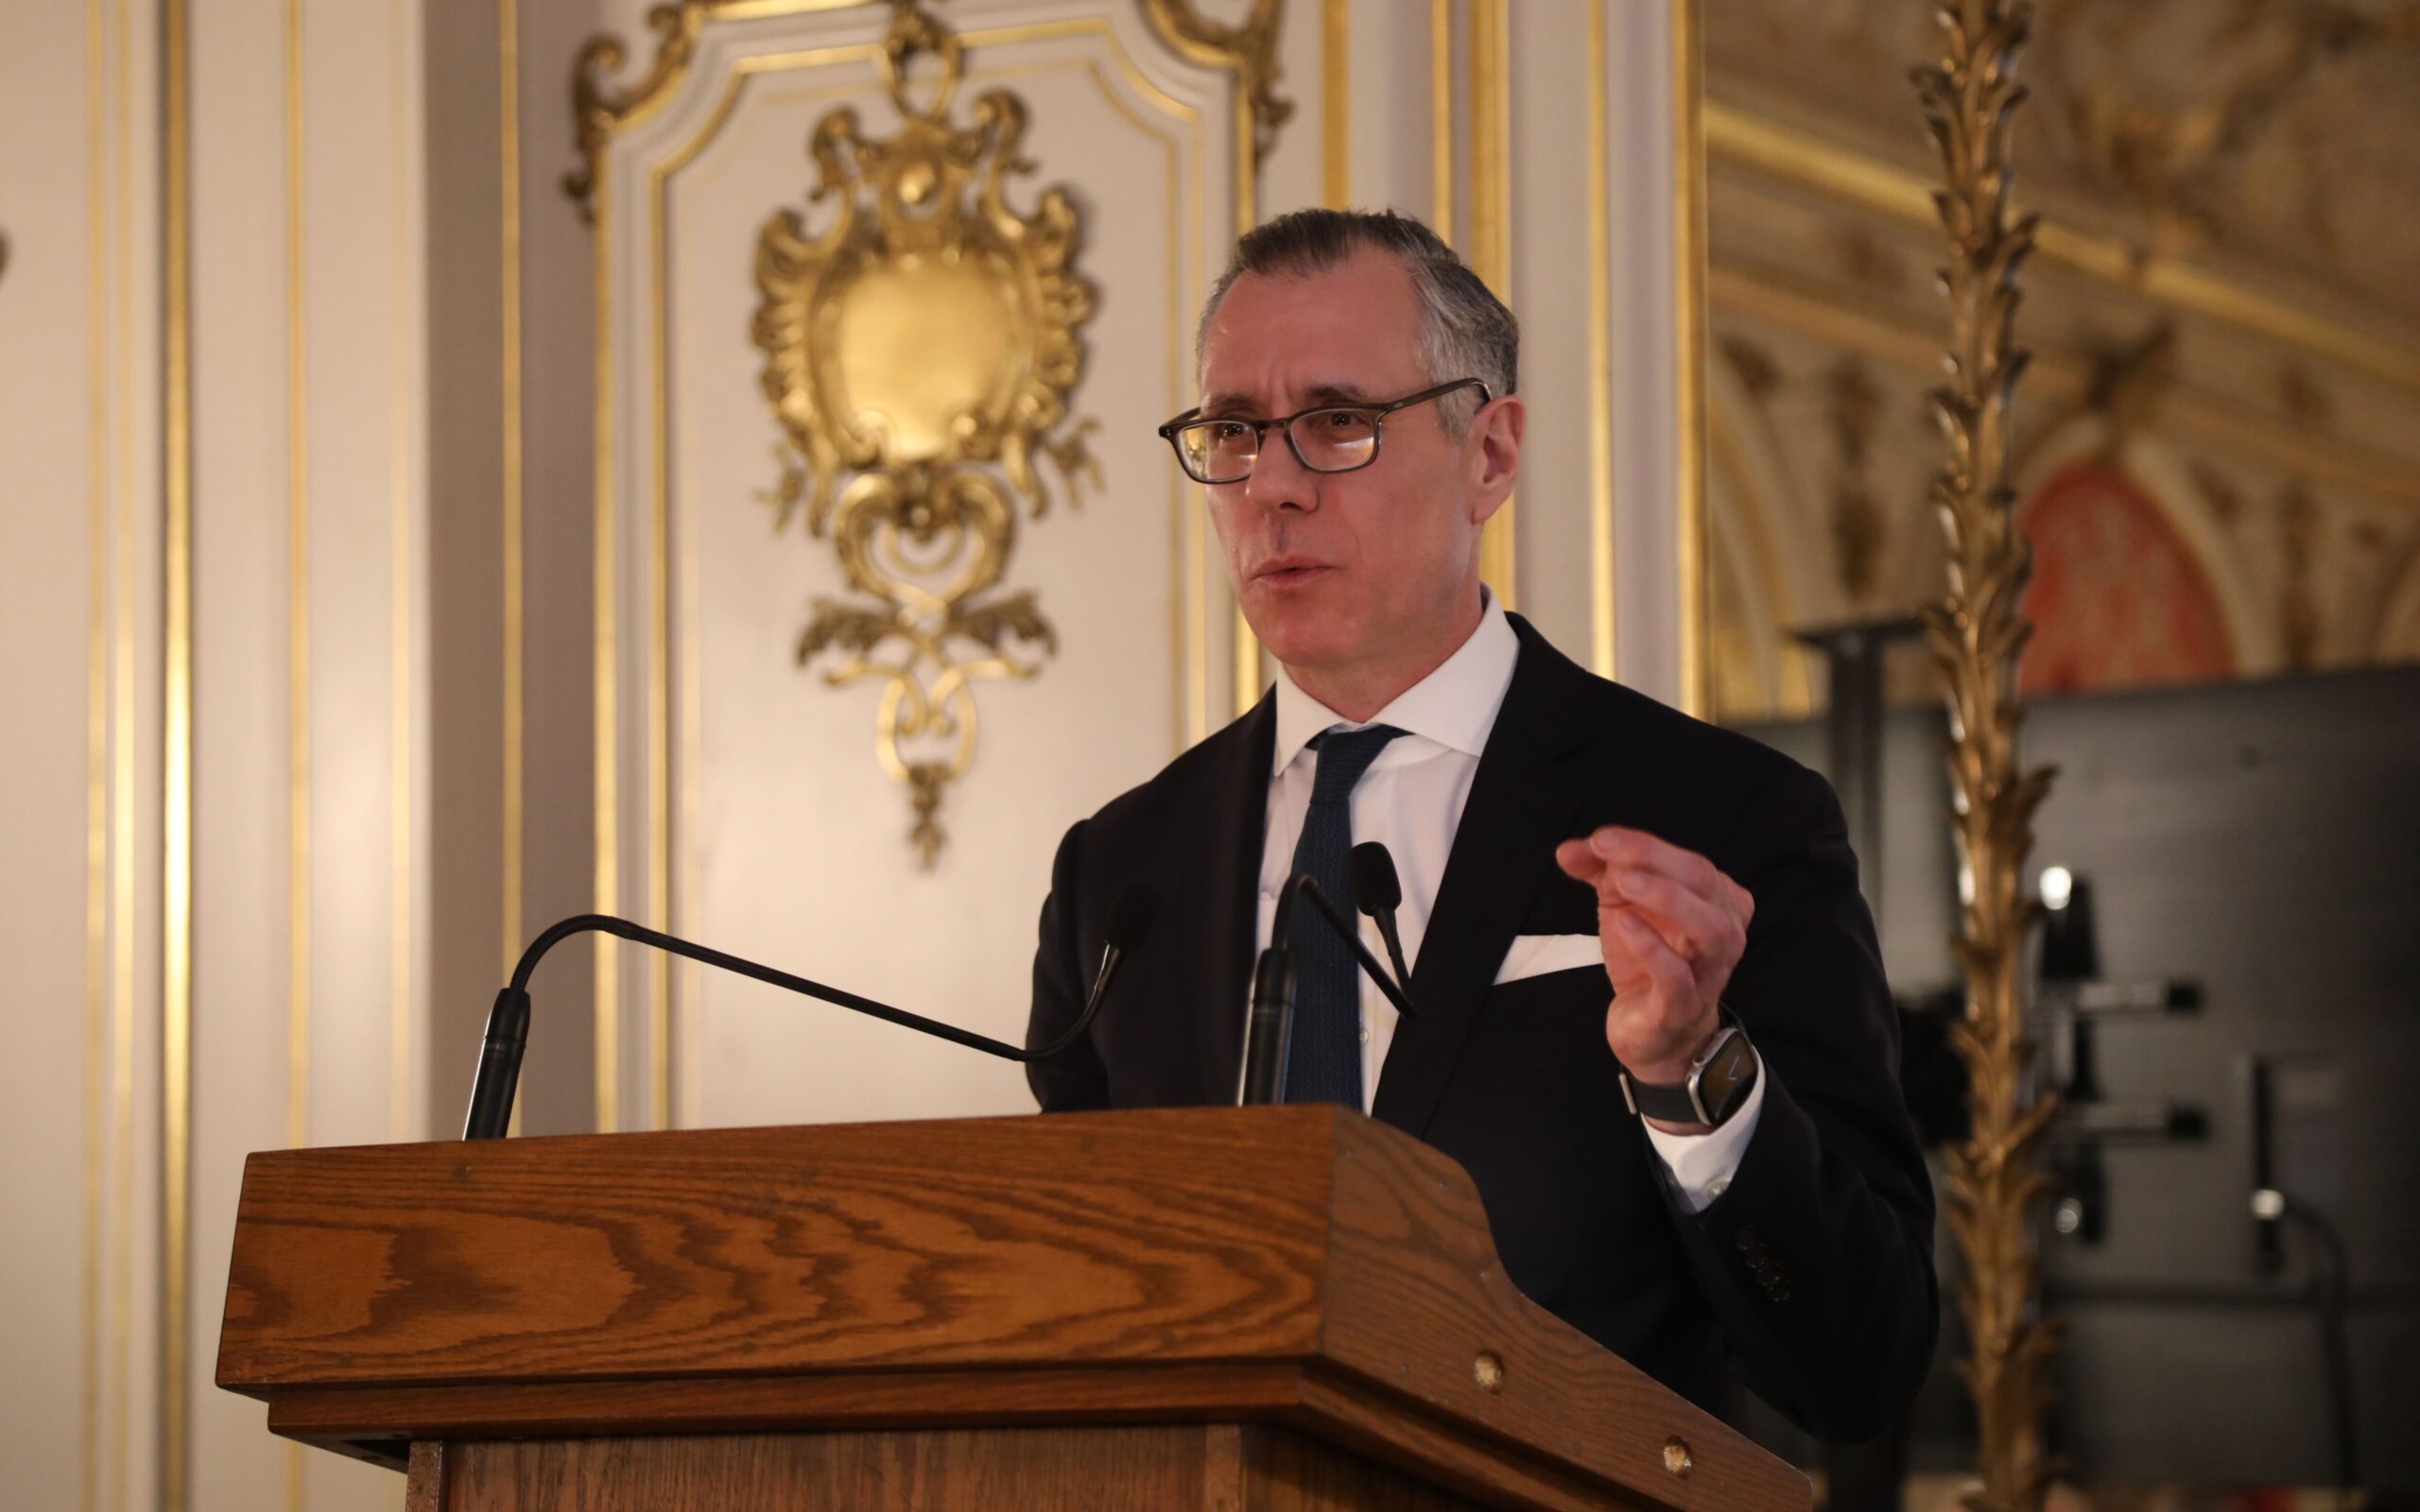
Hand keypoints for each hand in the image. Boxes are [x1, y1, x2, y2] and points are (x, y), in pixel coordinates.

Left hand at [1554, 826, 1753, 1099]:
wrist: (1654, 1033)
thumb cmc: (1648, 960)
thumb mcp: (1622, 908)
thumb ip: (1599, 873)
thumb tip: (1570, 850)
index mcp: (1717, 900)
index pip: (1688, 861)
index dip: (1645, 845)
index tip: (1600, 839)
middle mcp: (1724, 932)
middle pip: (1703, 882)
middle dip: (1654, 860)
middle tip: (1607, 850)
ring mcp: (1709, 971)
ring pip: (1708, 928)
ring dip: (1666, 898)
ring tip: (1624, 883)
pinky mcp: (1683, 1007)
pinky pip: (1678, 977)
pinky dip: (1653, 949)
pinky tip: (1625, 926)